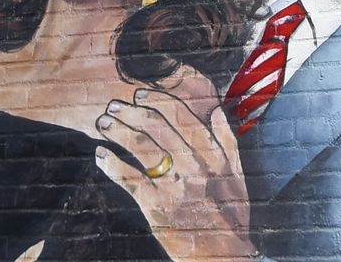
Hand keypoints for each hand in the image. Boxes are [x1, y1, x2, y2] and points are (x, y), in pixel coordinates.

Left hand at [95, 67, 255, 261]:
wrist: (226, 256)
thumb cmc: (232, 219)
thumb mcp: (239, 177)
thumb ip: (228, 141)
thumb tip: (217, 111)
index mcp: (213, 155)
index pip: (183, 115)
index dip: (158, 100)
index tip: (141, 95)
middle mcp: (194, 166)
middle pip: (157, 126)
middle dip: (131, 111)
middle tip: (114, 105)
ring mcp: (174, 185)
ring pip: (141, 146)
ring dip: (118, 130)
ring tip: (103, 124)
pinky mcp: (156, 206)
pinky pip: (129, 178)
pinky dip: (112, 164)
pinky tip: (101, 155)